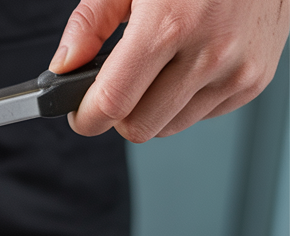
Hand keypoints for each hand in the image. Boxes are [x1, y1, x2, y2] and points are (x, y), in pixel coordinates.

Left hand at [50, 0, 288, 141]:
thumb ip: (89, 24)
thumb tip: (64, 66)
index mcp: (169, 25)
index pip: (113, 103)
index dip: (86, 117)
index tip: (80, 113)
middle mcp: (209, 53)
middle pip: (139, 127)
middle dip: (118, 114)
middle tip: (116, 86)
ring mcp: (237, 71)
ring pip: (169, 127)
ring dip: (153, 108)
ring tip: (157, 68)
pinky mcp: (255, 81)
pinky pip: (201, 115)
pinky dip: (185, 100)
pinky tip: (187, 65)